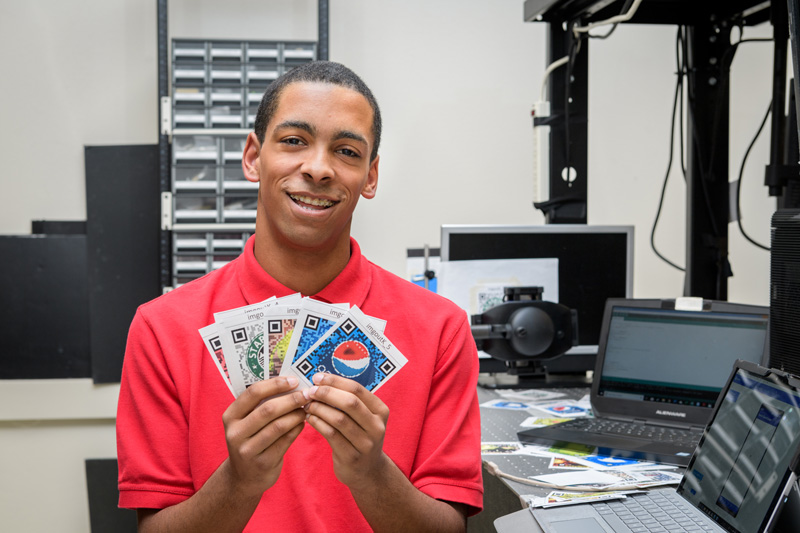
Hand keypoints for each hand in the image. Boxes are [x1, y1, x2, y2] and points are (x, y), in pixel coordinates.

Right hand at [221, 376, 308, 495]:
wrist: (244, 477)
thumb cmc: (250, 440)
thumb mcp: (246, 423)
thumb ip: (260, 405)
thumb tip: (290, 383)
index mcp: (230, 416)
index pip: (253, 393)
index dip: (276, 384)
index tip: (294, 380)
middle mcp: (236, 433)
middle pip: (268, 409)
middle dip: (291, 399)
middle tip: (307, 394)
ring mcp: (248, 450)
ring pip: (278, 426)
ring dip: (297, 414)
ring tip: (307, 408)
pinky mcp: (263, 463)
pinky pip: (285, 441)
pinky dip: (297, 429)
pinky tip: (303, 423)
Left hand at [303, 373, 390, 490]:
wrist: (367, 471)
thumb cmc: (360, 436)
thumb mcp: (364, 418)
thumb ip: (349, 401)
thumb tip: (321, 380)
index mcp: (381, 411)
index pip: (357, 389)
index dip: (335, 381)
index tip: (317, 377)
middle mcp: (377, 426)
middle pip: (350, 403)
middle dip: (326, 393)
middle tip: (310, 391)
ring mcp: (366, 443)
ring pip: (339, 419)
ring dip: (319, 409)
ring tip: (307, 405)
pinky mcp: (352, 457)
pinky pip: (331, 435)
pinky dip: (318, 423)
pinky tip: (309, 418)